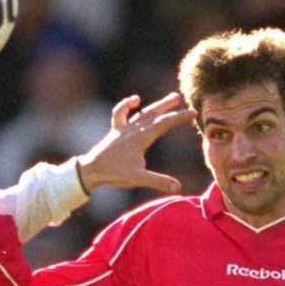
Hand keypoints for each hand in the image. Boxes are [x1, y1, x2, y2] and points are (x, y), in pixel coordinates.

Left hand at [76, 92, 194, 192]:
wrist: (91, 169)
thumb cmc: (114, 173)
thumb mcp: (138, 178)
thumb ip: (158, 181)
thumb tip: (177, 187)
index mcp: (141, 137)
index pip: (164, 123)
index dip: (180, 117)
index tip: (193, 113)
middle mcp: (133, 129)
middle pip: (154, 114)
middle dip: (169, 107)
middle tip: (181, 99)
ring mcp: (124, 128)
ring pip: (143, 113)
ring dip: (156, 105)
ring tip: (170, 98)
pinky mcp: (116, 131)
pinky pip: (121, 113)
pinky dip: (127, 106)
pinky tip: (136, 101)